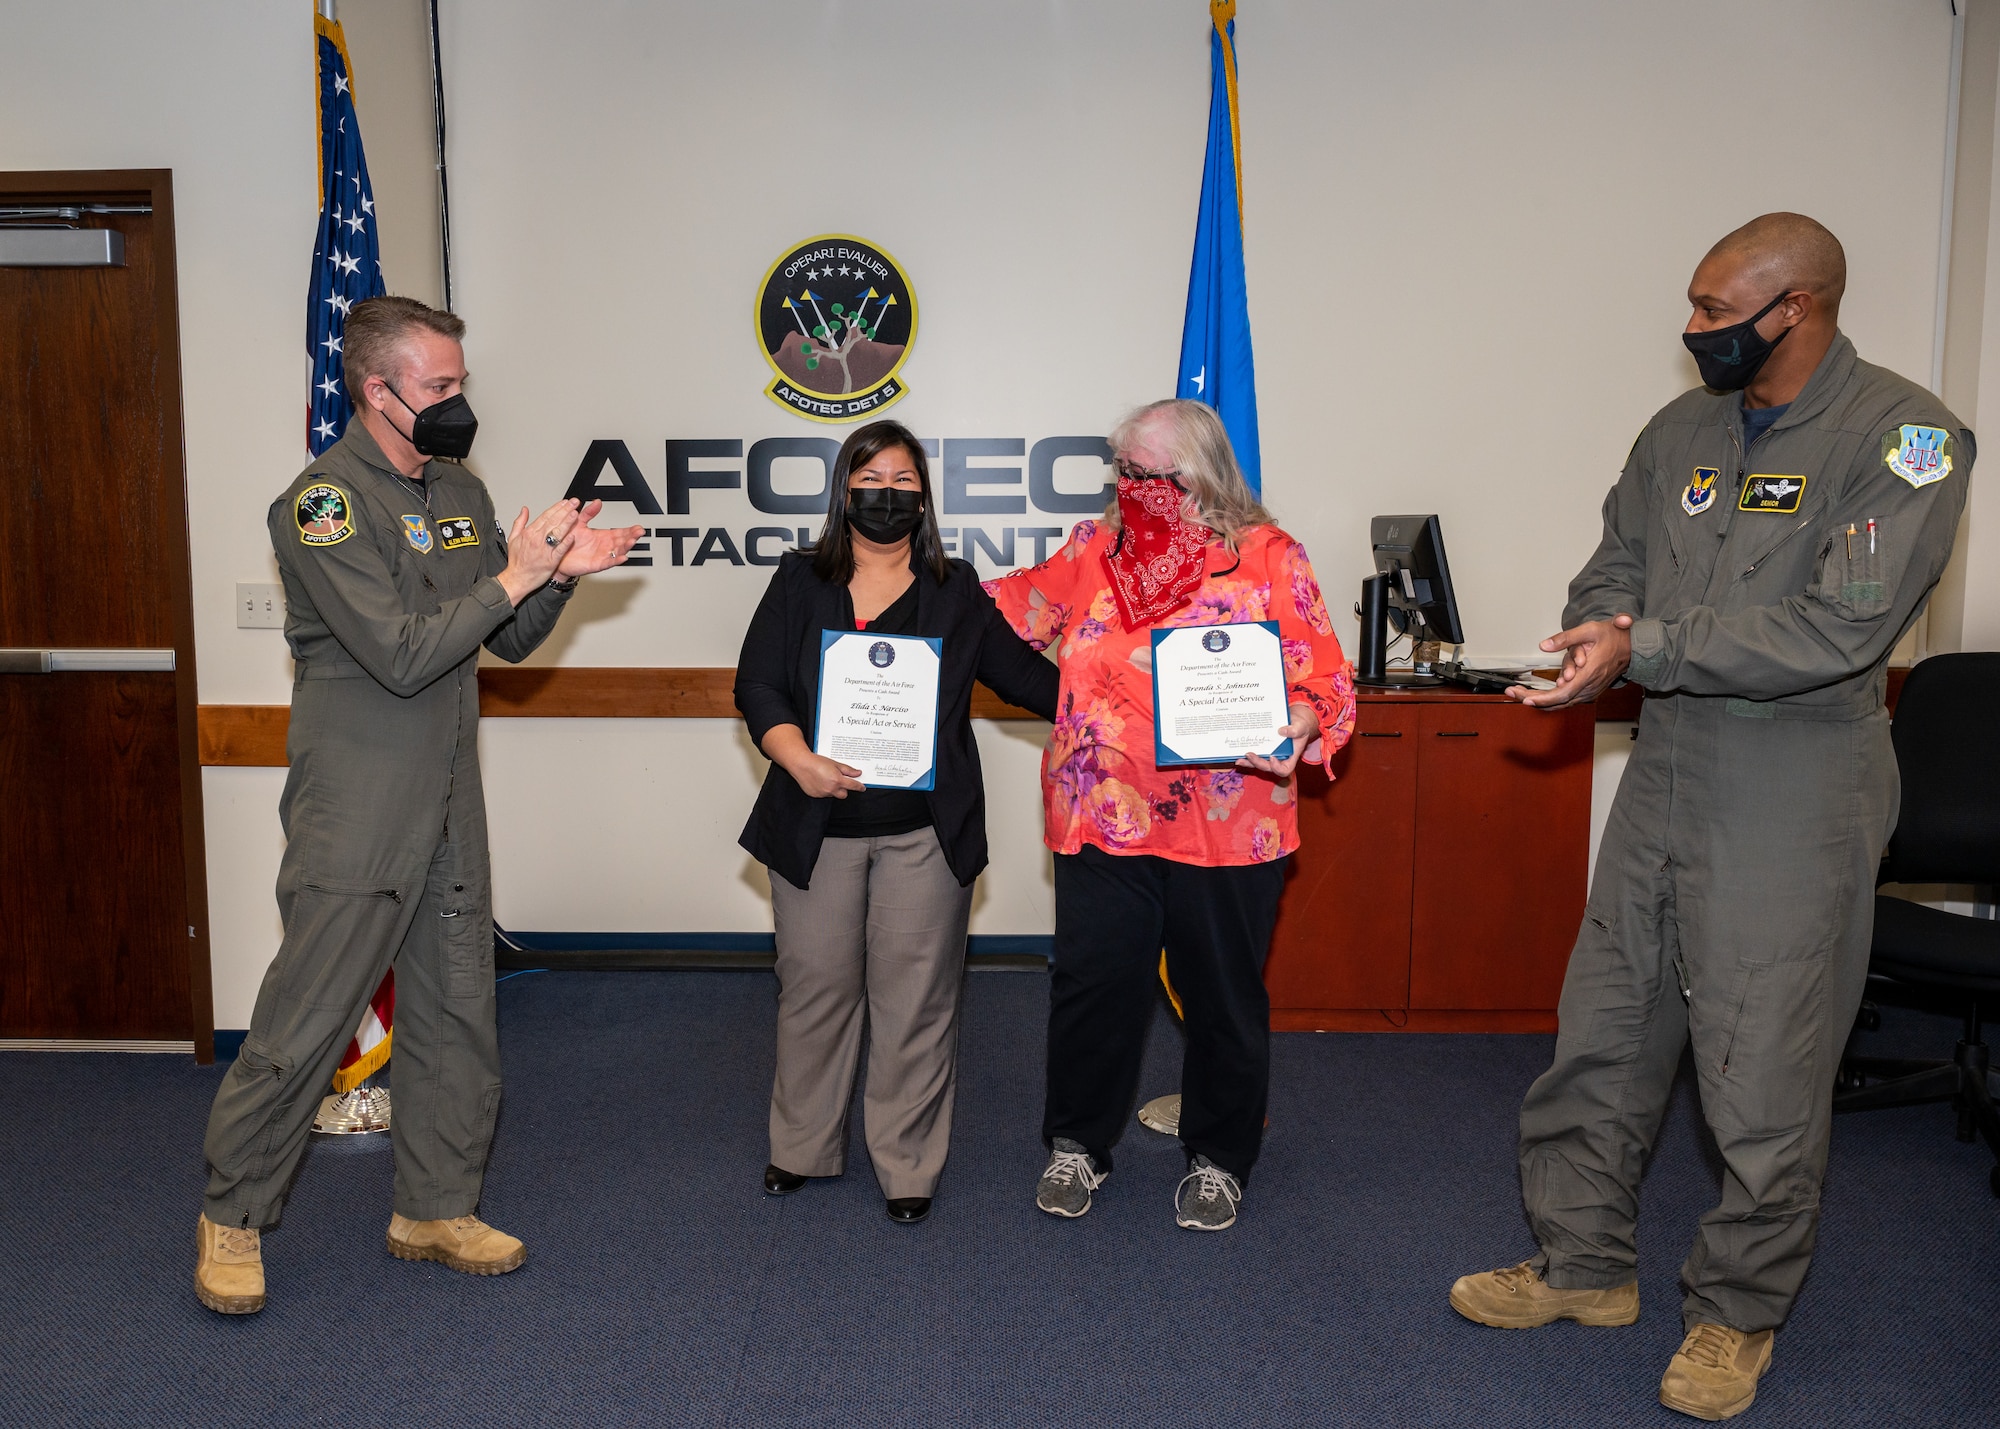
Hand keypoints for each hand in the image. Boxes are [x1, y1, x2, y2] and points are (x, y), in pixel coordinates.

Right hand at [496, 500, 579, 605]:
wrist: (517, 578)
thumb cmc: (517, 560)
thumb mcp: (513, 538)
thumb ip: (520, 522)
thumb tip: (524, 510)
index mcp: (529, 533)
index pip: (545, 516)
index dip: (556, 507)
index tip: (565, 502)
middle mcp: (537, 539)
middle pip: (553, 521)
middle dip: (565, 510)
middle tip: (574, 502)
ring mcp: (545, 550)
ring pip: (557, 533)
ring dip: (567, 522)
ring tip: (575, 514)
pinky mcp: (551, 561)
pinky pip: (560, 550)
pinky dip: (566, 543)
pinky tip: (572, 536)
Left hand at [556, 499, 646, 577]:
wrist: (556, 554)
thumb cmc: (567, 540)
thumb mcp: (579, 522)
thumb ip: (589, 512)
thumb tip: (597, 502)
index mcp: (602, 536)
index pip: (620, 532)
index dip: (630, 530)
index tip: (638, 527)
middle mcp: (604, 546)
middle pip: (622, 541)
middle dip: (632, 537)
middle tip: (639, 532)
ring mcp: (601, 555)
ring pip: (617, 552)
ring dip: (626, 547)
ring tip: (632, 542)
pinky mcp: (595, 564)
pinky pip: (608, 563)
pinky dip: (615, 560)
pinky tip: (622, 557)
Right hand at [785, 751, 866, 799]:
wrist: (801, 764)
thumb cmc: (816, 762)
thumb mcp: (835, 763)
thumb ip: (847, 770)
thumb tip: (857, 773)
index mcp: (837, 780)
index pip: (853, 786)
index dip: (859, 787)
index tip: (862, 787)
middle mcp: (831, 789)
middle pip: (844, 794)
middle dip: (844, 789)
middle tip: (840, 781)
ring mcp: (823, 793)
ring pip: (833, 794)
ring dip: (833, 789)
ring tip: (826, 778)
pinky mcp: (815, 795)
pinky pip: (823, 794)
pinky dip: (824, 789)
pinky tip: (819, 781)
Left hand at [1239, 703, 1318, 777]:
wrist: (1294, 722)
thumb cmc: (1300, 726)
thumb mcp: (1301, 726)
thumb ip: (1295, 730)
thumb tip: (1281, 731)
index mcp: (1291, 757)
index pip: (1285, 770)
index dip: (1277, 767)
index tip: (1272, 757)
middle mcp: (1279, 759)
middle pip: (1268, 767)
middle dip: (1258, 763)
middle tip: (1249, 754)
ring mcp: (1270, 755)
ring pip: (1258, 764)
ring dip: (1248, 763)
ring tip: (1238, 759)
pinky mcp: (1263, 750)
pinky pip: (1254, 756)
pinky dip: (1246, 756)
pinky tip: (1237, 753)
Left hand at [1508, 614, 1632, 708]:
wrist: (1633, 647)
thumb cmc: (1613, 637)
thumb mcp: (1589, 630)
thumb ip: (1565, 638)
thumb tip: (1543, 645)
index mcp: (1588, 675)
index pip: (1562, 694)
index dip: (1543, 699)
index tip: (1525, 699)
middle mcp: (1589, 688)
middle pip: (1558, 701)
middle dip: (1533, 699)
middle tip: (1512, 693)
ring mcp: (1590, 692)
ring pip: (1561, 703)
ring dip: (1539, 700)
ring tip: (1517, 693)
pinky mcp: (1588, 692)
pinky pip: (1566, 700)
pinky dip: (1550, 700)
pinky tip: (1534, 695)